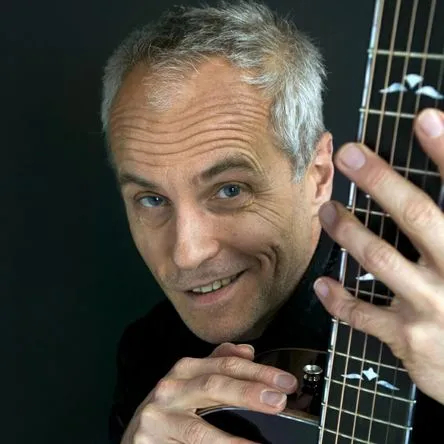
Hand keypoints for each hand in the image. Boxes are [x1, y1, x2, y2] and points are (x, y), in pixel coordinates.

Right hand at [121, 342, 296, 443]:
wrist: (137, 436)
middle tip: (279, 401)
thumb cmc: (171, 407)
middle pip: (213, 386)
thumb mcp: (192, 381)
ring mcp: (157, 418)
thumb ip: (217, 364)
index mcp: (185, 369)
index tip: (285, 382)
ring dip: (232, 440)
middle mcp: (170, 388)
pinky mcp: (149, 443)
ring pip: (199, 430)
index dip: (257, 371)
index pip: (225, 364)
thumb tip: (247, 350)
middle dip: (248, 392)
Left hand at [314, 108, 443, 404]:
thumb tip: (438, 191)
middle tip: (348, 155)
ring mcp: (431, 309)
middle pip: (418, 218)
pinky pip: (363, 316)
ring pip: (380, 261)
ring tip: (326, 209)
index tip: (425, 120)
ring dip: (349, 231)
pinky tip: (321, 284)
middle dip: (382, 182)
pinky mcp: (408, 340)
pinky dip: (338, 300)